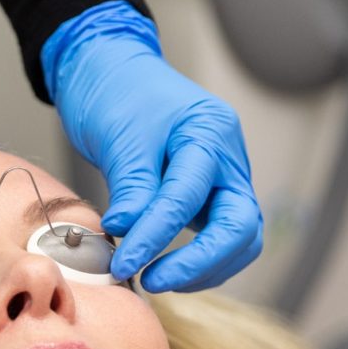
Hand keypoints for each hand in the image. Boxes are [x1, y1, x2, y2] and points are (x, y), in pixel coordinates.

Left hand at [42, 1, 262, 291]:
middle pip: (240, 225)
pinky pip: (216, 236)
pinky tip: (164, 267)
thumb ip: (132, 185)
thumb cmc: (116, 90)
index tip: (125, 260)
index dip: (155, 235)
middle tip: (152, 279)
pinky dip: (197, 258)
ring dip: (203, 267)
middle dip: (200, 262)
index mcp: (210, 131)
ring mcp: (222, 176)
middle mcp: (226, 156)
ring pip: (236, 238)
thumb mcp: (122, 134)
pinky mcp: (207, 194)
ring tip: (155, 277)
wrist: (108, 69)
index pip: (189, 195)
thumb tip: (129, 233)